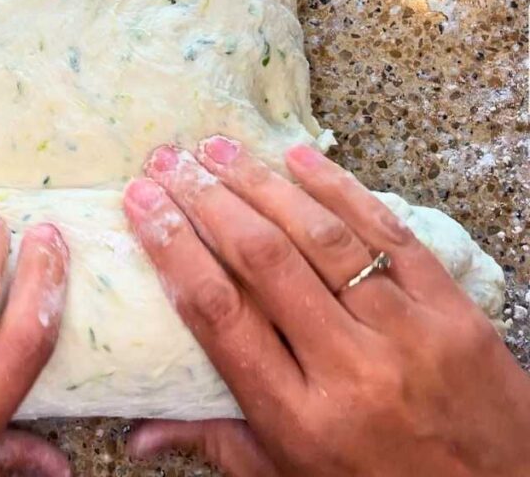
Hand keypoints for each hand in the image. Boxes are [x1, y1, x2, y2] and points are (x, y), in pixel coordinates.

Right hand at [122, 137, 529, 476]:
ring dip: (262, 184)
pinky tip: (299, 158)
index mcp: (300, 417)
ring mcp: (408, 334)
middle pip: (263, 262)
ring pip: (322, 238)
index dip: (172, 248)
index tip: (140, 204)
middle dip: (206, 201)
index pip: (219, 314)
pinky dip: (341, 189)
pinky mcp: (453, 310)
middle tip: (167, 162)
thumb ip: (218, 443)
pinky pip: (389, 235)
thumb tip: (139, 433)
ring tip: (217, 148)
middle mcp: (350, 368)